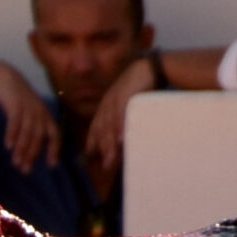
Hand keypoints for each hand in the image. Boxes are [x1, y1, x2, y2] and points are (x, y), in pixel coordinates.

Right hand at [0, 64, 60, 173]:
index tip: (52, 165)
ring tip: (15, 163)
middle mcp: (40, 112)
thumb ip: (33, 129)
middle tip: (24, 170)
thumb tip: (31, 152)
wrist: (5, 77)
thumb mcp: (30, 112)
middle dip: (32, 155)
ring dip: (21, 149)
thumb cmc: (18, 100)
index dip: (55, 150)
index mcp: (46, 116)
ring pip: (27, 132)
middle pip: (39, 138)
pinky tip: (8, 146)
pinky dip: (12, 135)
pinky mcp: (15, 104)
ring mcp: (28, 108)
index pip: (55, 135)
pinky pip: (14, 122)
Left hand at [82, 57, 159, 178]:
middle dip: (102, 150)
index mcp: (105, 108)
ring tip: (110, 161)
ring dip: (110, 145)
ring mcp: (115, 100)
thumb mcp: (126, 104)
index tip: (90, 160)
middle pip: (101, 130)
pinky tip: (122, 140)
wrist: (147, 68)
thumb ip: (121, 119)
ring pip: (109, 126)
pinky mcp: (126, 96)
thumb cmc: (139, 88)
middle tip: (105, 168)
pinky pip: (122, 114)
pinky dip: (121, 127)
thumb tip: (122, 139)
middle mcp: (107, 105)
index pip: (96, 129)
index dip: (92, 144)